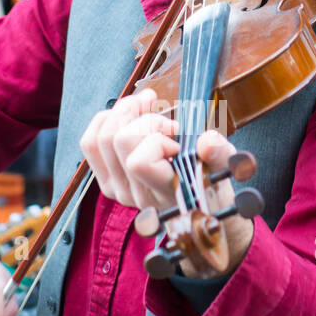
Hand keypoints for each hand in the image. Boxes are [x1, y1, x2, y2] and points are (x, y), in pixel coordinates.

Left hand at [80, 89, 253, 275]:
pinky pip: (90, 143)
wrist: (199, 209)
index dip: (156, 138)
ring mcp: (118, 190)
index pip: (140, 161)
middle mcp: (136, 195)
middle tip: (164, 114)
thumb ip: (219, 153)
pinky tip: (127, 114)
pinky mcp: (107, 181)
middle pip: (118, 140)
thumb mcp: (225, 166)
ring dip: (125, 113)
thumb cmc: (212, 181)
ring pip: (102, 137)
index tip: (177, 135)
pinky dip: (106, 120)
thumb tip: (207, 141)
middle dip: (142, 116)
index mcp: (165, 192)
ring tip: (148, 106)